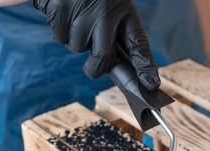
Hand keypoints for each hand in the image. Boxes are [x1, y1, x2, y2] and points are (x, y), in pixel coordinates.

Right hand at [33, 0, 159, 89]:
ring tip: (77, 15)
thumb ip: (114, 33)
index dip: (145, 66)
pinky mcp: (58, 8)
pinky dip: (60, 28)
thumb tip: (110, 67)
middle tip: (92, 68)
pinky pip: (58, 35)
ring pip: (76, 47)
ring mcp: (81, 10)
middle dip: (95, 68)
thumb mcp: (112, 5)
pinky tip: (63, 9)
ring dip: (75, 39)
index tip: (151, 83)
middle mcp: (105, 11)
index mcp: (124, 9)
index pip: (138, 43)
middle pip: (102, 58)